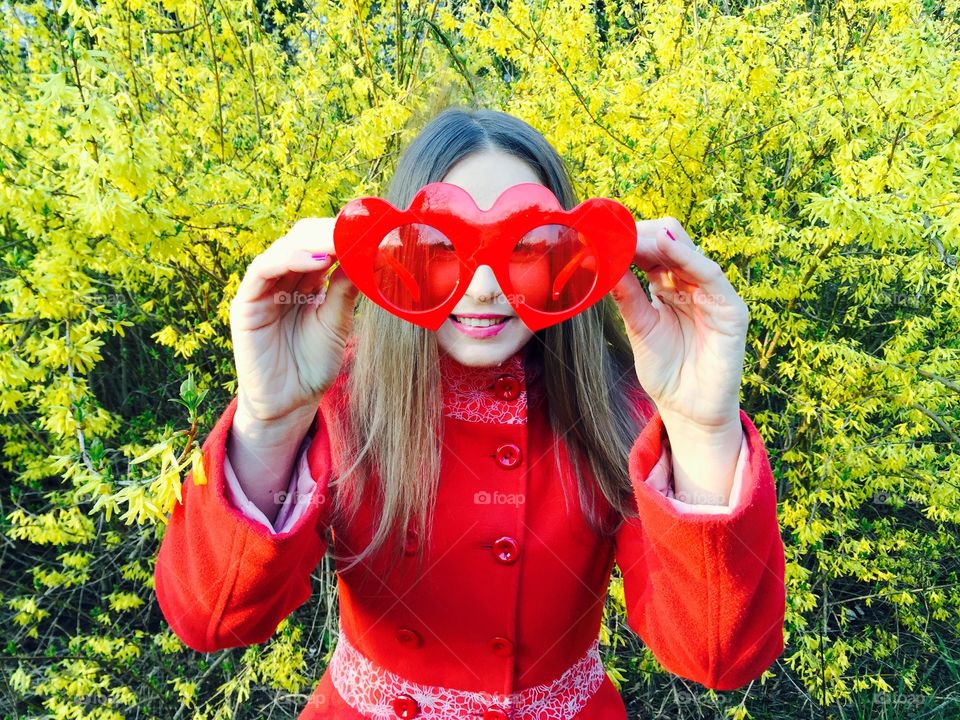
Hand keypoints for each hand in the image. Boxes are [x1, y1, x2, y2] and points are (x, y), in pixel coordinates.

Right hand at [229, 218, 359, 424]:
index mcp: (307, 281)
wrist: (291, 403)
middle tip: (359, 230)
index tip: (371, 229)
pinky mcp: (245, 303)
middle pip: (303, 239)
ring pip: (284, 248)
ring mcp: (263, 289)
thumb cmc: (313, 364)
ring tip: (341, 242)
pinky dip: (288, 259)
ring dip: (314, 241)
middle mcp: (283, 279)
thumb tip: (366, 254)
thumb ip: (344, 289)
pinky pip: (262, 271)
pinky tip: (317, 261)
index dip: (342, 234)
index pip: (321, 244)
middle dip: (330, 232)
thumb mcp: (337, 322)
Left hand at [610, 217, 748, 433]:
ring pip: (688, 252)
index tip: (602, 233)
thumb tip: (604, 262)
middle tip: (612, 233)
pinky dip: (689, 257)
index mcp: (670, 287)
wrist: (688, 411)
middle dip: (640, 234)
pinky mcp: (731, 309)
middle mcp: (692, 285)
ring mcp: (713, 295)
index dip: (630, 239)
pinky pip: (711, 275)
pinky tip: (666, 246)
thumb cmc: (666, 371)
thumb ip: (627, 295)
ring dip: (657, 240)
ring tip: (629, 235)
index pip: (653, 250)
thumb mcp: (639, 327)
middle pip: (670, 242)